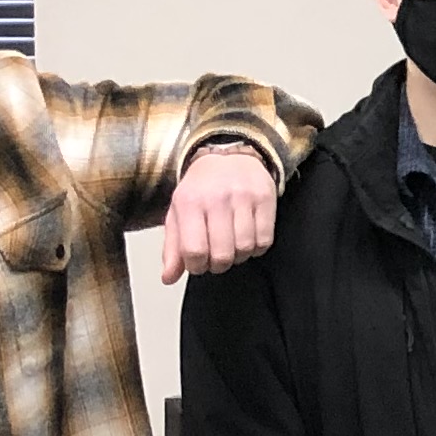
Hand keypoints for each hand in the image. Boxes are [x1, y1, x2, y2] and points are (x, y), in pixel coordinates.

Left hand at [159, 143, 280, 283]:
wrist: (229, 157)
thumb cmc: (201, 190)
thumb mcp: (179, 214)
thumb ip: (173, 248)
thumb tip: (168, 278)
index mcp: (189, 202)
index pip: (194, 251)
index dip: (197, 267)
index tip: (198, 264)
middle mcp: (216, 198)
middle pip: (222, 254)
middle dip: (219, 265)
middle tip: (217, 258)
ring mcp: (243, 197)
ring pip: (245, 248)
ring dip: (239, 256)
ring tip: (233, 246)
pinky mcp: (266, 198)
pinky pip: (265, 239)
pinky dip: (257, 248)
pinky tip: (249, 239)